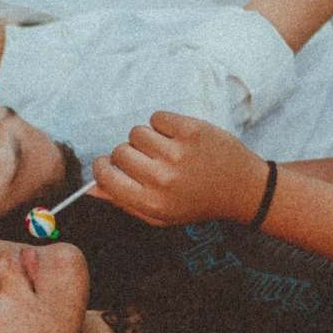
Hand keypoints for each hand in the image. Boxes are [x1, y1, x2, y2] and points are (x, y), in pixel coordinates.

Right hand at [90, 111, 267, 225]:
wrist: (241, 189)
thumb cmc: (195, 203)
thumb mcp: (158, 214)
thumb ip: (123, 202)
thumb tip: (91, 188)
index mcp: (151, 202)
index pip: (106, 176)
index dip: (103, 167)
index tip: (109, 165)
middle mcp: (162, 179)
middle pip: (120, 151)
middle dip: (127, 153)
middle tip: (146, 160)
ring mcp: (177, 153)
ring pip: (137, 132)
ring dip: (146, 138)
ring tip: (165, 149)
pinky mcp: (191, 130)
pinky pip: (157, 117)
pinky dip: (163, 124)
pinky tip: (177, 138)